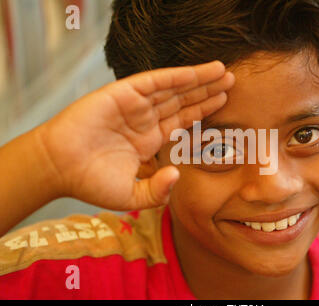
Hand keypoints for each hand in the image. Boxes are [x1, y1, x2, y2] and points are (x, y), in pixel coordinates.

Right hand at [36, 61, 233, 209]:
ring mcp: (134, 106)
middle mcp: (145, 119)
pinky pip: (153, 83)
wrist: (58, 167)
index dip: (203, 110)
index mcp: (148, 140)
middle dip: (208, 90)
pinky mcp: (121, 94)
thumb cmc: (90, 182)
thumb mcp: (131, 194)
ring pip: (173, 88)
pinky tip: (195, 73)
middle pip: (183, 100)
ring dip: (198, 79)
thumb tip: (176, 174)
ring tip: (223, 70)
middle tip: (232, 80)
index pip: (182, 121)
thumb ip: (157, 191)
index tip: (224, 101)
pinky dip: (175, 77)